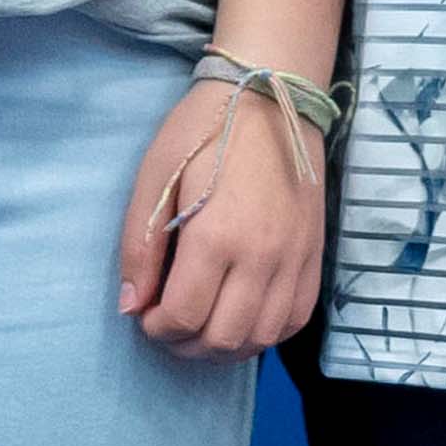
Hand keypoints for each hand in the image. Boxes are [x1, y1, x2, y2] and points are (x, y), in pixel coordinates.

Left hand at [114, 76, 324, 357]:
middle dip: (185, 345)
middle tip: (166, 326)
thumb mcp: (156, 176)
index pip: (184, 315)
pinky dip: (264, 333)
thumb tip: (131, 306)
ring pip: (261, 338)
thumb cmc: (204, 131)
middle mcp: (262, 258)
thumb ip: (140, 246)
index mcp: (216, 235)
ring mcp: (294, 261)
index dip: (156, 328)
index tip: (143, 315)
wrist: (271, 99)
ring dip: (224, 347)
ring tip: (200, 327)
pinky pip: (295, 320)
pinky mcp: (314, 257)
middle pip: (223, 338)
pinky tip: (240, 319)